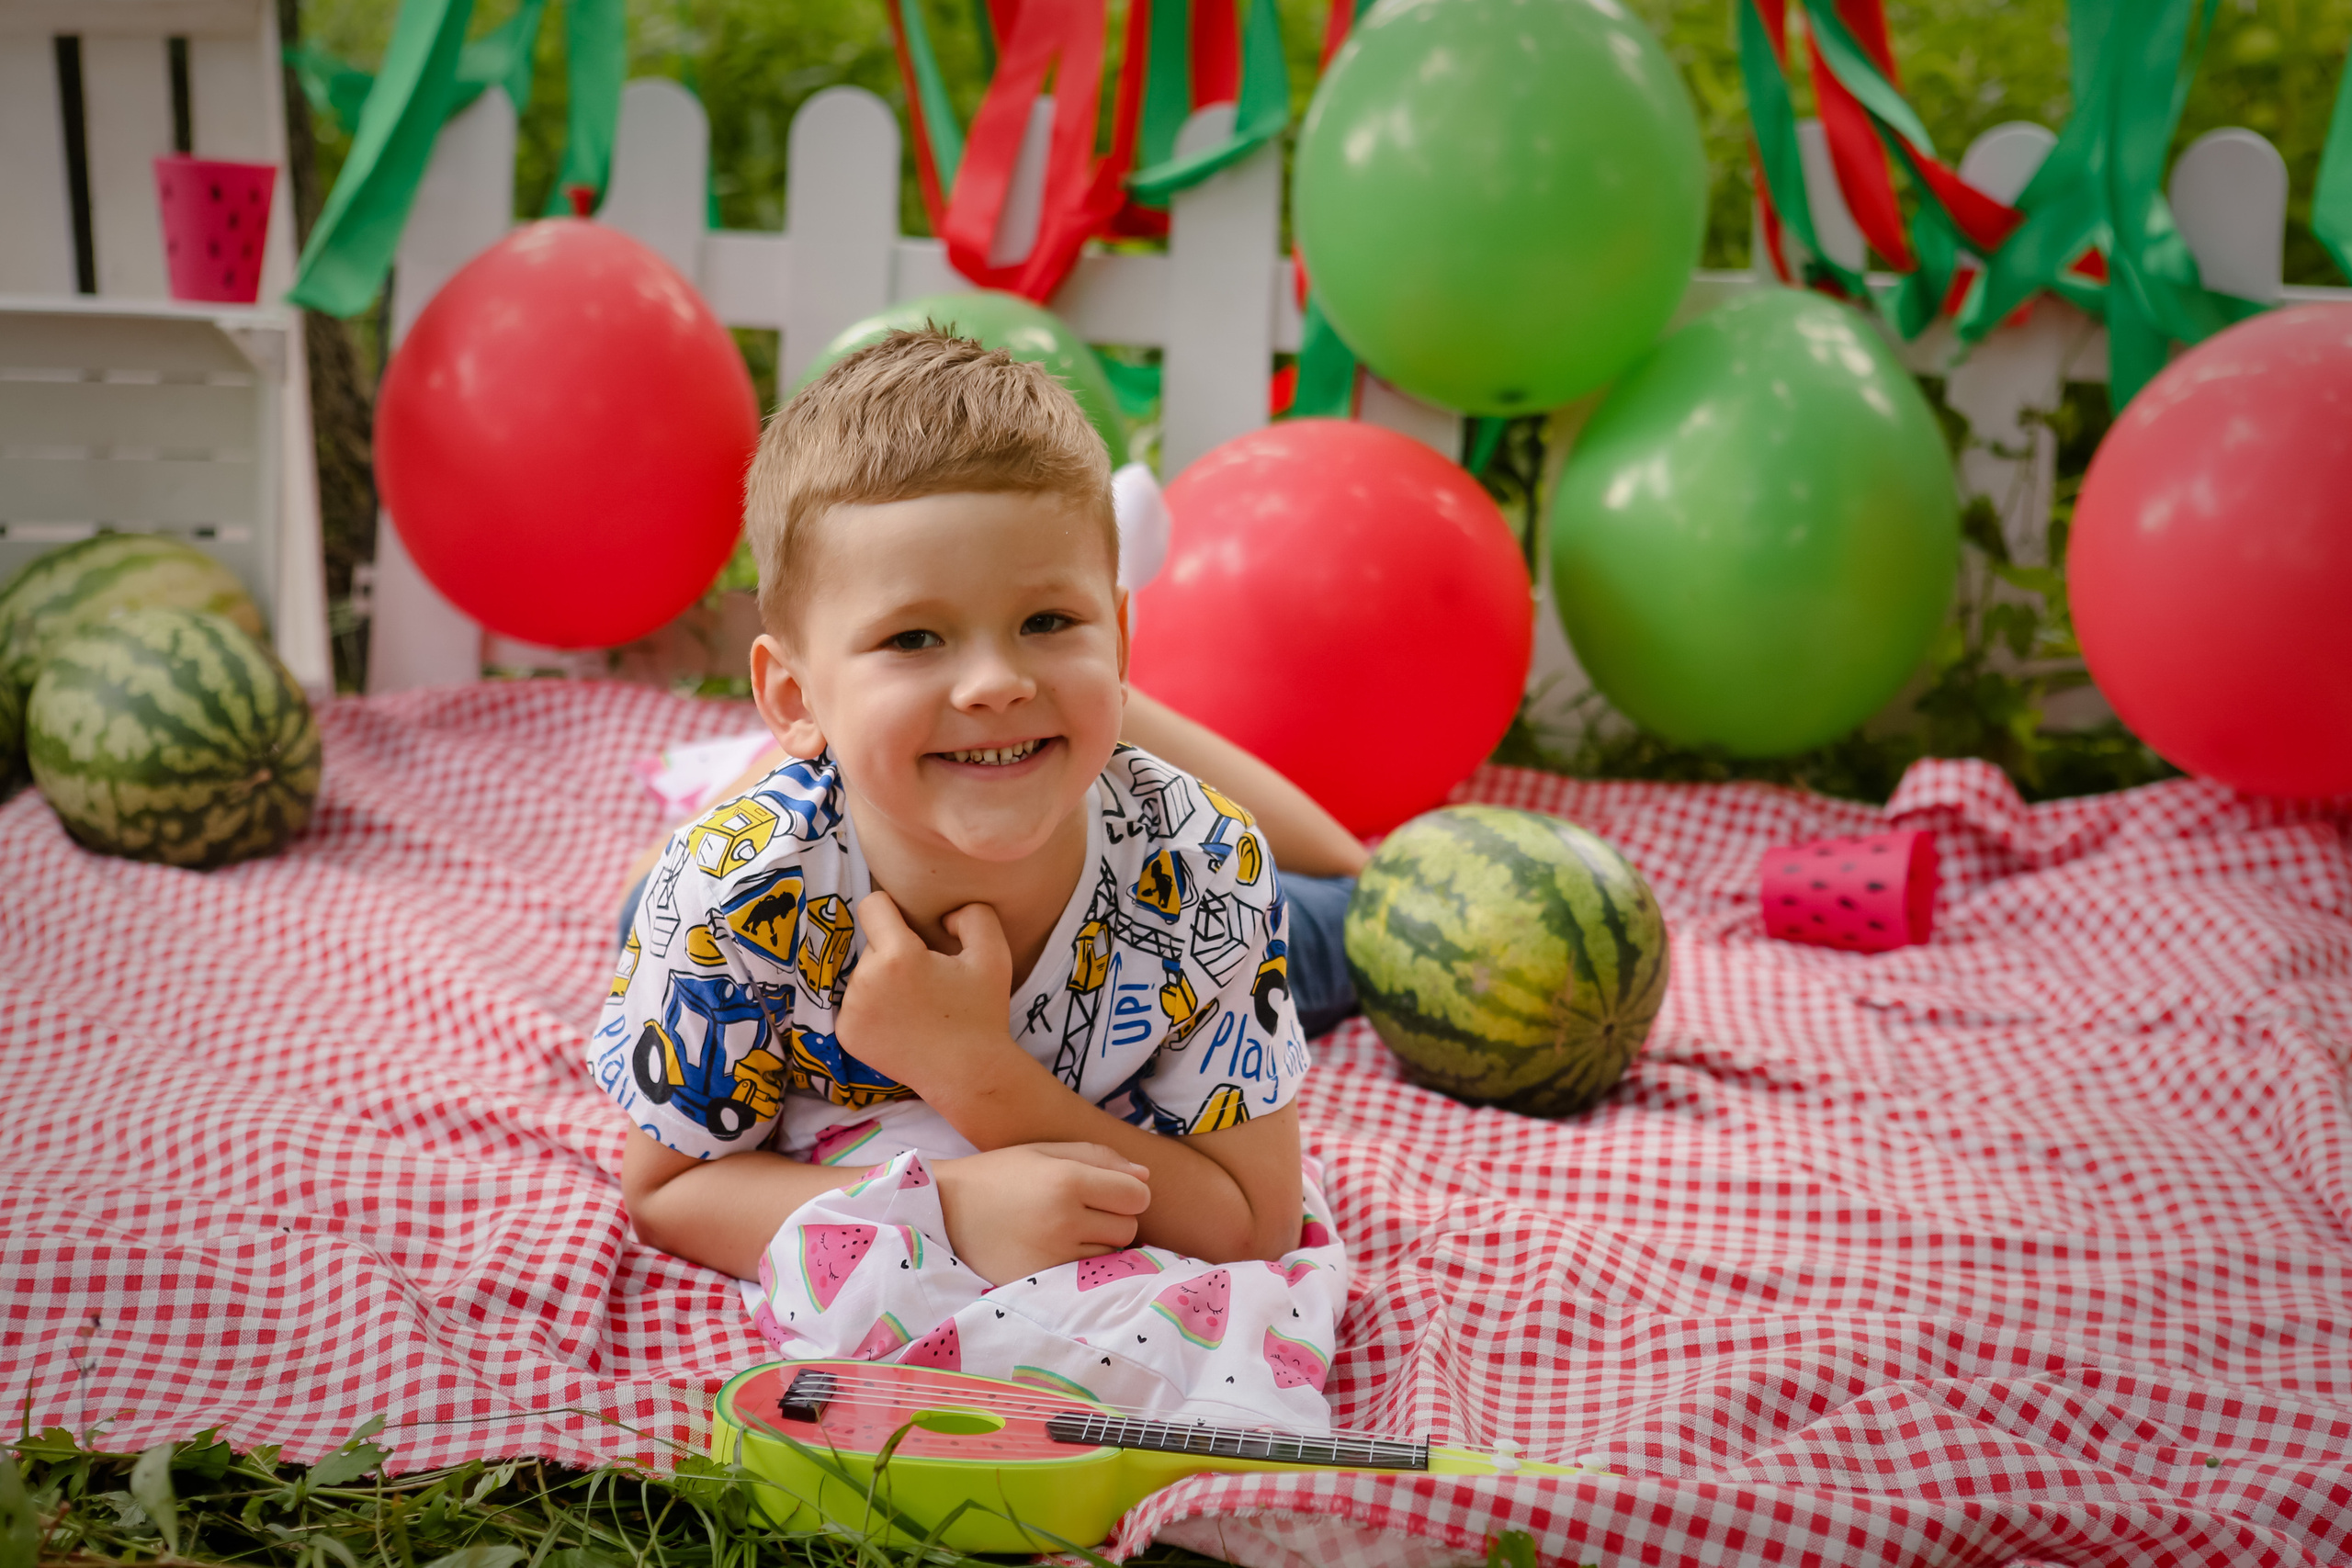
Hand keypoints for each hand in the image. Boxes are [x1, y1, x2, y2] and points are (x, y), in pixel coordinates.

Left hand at [837, 894, 1014, 1091]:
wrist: (968, 1074)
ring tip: (918, 1005)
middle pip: (873, 943)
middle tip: (929, 979)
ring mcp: (851, 1010)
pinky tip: (903, 1024)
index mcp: (897, 956)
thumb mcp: (993, 955)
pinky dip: (875, 1008)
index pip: (872, 905)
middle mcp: (865, 981)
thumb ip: (973, 915)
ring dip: (885, 980)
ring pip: (865, 973)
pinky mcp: (846, 1034)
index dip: (892, 908)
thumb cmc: (982, 1014)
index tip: (909, 923)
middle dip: (897, 951)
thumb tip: (943, 914)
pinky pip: (856, 1003)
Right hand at [934, 1143, 1151, 1284]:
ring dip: (1097, 1241)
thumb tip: (1145, 1178)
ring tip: (1062, 1227)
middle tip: (1081, 1208)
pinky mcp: (1039, 1281)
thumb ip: (1100, 1158)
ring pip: (1109, 1254)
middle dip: (1114, 1217)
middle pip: (1128, 1228)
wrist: (943, 1210)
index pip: (1137, 1196)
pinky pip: (1083, 1274)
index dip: (1128, 1191)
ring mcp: (1052, 1256)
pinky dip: (1076, 1263)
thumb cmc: (998, 1174)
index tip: (1109, 1189)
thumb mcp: (1045, 1151)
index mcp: (1068, 1180)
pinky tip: (1051, 1247)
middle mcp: (1064, 1221)